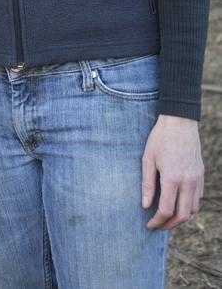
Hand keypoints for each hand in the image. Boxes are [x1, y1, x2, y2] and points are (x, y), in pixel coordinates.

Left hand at [142, 114, 203, 229]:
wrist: (179, 122)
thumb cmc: (160, 138)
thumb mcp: (147, 158)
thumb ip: (147, 184)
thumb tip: (145, 205)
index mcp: (172, 178)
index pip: (166, 210)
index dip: (157, 221)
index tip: (149, 224)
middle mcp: (188, 182)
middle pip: (182, 215)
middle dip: (169, 225)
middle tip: (158, 225)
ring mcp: (197, 179)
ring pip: (193, 209)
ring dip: (181, 217)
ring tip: (167, 216)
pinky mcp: (201, 175)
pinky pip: (198, 198)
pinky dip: (189, 206)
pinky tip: (178, 202)